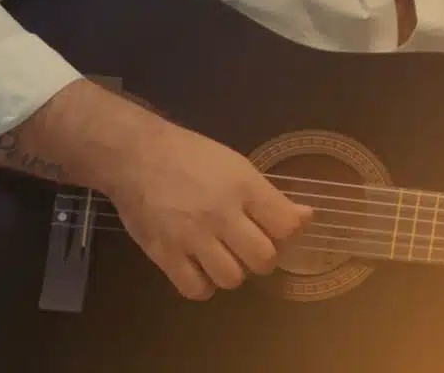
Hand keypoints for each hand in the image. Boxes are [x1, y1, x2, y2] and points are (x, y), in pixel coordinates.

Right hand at [105, 118, 312, 299]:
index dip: (285, 233)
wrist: (137, 155)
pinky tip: (200, 267)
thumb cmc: (190, 154)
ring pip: (232, 279)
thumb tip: (306, 217)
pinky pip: (197, 290)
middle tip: (246, 244)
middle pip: (264, 259)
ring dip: (232, 271)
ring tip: (221, 255)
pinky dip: (203, 284)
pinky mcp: (166, 254)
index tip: (273, 229)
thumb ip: (269, 197)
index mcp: (242, 185)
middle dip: (261, 256)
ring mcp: (192, 237)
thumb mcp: (235, 165)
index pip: (286, 227)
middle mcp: (221, 213)